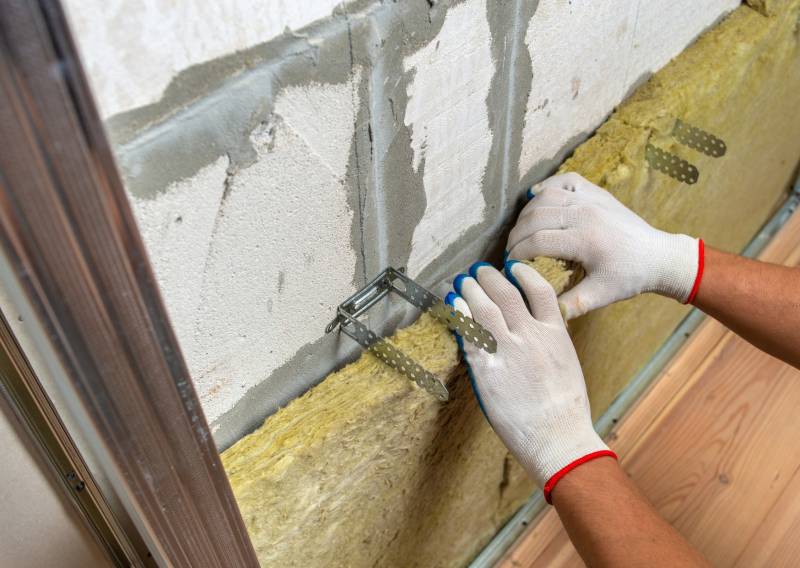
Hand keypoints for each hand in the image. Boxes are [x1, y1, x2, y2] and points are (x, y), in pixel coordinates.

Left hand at [446, 261, 613, 500]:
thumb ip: (552, 341)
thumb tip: (539, 329)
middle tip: (477, 270)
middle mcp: (531, 337)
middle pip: (506, 294)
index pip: (540, 290)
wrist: (558, 439)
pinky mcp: (487, 370)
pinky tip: (452, 306)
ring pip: (484, 308)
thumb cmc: (566, 411)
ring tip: (461, 282)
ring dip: (470, 291)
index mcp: (556, 334)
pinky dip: (459, 316)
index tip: (512, 267)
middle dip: (489, 278)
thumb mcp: (567, 364)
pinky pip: (468, 335)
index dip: (523, 274)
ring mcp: (508, 352)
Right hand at [507, 172, 702, 318]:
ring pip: (545, 196)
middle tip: (511, 250)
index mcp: (585, 239)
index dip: (517, 253)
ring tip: (521, 231)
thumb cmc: (630, 277)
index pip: (537, 241)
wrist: (658, 256)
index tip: (509, 264)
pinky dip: (546, 187)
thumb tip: (543, 313)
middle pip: (535, 217)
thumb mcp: (601, 295)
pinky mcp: (596, 191)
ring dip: (527, 213)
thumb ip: (571, 304)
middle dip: (516, 235)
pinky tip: (536, 199)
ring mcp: (591, 198)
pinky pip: (563, 180)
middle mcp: (585, 213)